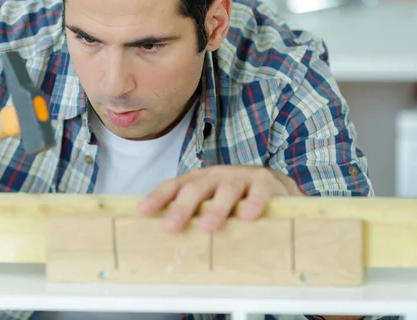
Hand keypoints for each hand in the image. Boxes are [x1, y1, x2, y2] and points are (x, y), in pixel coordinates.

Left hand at [138, 165, 302, 232]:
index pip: (174, 186)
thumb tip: (163, 240)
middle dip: (182, 207)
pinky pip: (259, 192)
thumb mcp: (210, 203)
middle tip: (171, 227)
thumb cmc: (233, 199)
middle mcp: (216, 176)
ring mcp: (240, 177)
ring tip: (208, 226)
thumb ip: (192, 216)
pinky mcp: (265, 183)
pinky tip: (248, 216)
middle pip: (196, 188)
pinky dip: (254, 203)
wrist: (273, 185)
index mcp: (198, 181)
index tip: (144, 211)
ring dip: (216, 208)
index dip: (158, 197)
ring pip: (226, 190)